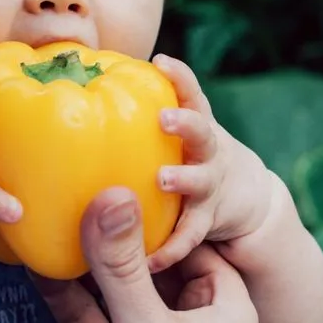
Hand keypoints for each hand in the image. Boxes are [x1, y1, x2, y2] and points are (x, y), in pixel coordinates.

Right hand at [34, 187, 257, 322]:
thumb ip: (125, 267)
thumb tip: (112, 194)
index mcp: (223, 310)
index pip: (198, 242)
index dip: (168, 209)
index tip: (134, 169)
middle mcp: (187, 321)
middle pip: (149, 259)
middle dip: (116, 227)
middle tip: (83, 180)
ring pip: (111, 285)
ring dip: (82, 255)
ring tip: (53, 209)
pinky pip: (83, 314)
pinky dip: (60, 290)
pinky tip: (35, 257)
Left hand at [147, 54, 274, 272]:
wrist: (242, 195)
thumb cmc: (187, 154)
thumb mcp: (176, 132)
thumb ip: (140, 118)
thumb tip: (80, 89)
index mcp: (195, 124)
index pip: (191, 92)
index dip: (179, 76)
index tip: (160, 61)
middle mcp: (206, 150)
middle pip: (201, 130)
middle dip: (183, 123)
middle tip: (163, 118)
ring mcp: (211, 184)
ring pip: (200, 180)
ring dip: (182, 178)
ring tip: (163, 179)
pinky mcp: (209, 219)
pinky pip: (190, 235)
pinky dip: (171, 248)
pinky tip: (150, 261)